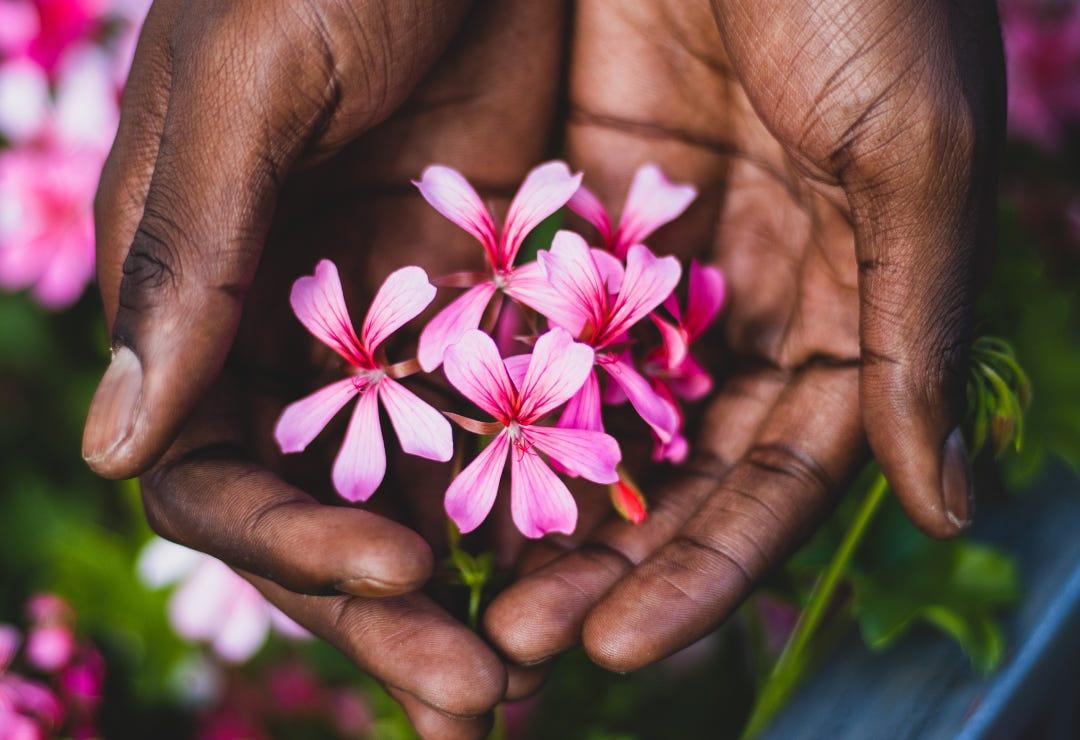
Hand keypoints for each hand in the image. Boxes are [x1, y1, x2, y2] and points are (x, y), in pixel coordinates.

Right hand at [83, 0, 567, 734]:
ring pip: (428, 492)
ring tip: (543, 676)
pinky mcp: (505, 304)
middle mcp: (301, 334)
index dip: (290, 542)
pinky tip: (605, 564)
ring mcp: (408, 328)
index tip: (404, 577)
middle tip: (482, 701)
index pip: (217, 466)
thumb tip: (111, 448)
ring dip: (481, 587)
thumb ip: (186, 258)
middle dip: (391, 614)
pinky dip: (552, 501)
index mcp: (209, 296)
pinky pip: (522, 426)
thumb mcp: (249, 82)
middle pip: (329, 511)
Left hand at [484, 0, 1003, 672]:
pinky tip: (426, 450)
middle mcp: (747, 300)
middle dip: (602, 554)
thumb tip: (946, 504)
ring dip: (531, 490)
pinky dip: (486, 380)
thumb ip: (916, 331)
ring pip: (589, 403)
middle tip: (516, 639)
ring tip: (458, 577)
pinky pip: (527, 310)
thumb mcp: (913, 157)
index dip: (706, 570)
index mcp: (846, 309)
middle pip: (669, 464)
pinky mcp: (578, 202)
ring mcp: (656, 257)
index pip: (774, 477)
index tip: (624, 648)